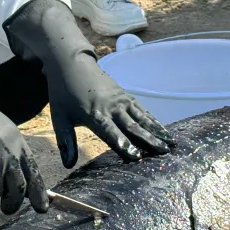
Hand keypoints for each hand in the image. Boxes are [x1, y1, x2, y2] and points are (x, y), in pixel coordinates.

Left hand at [3, 0, 175, 168]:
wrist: (70, 64)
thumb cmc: (63, 94)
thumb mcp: (59, 119)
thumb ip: (66, 142)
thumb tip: (67, 165)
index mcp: (95, 114)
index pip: (111, 133)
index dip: (124, 145)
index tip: (136, 157)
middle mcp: (111, 107)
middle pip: (132, 126)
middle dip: (148, 140)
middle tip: (163, 152)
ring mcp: (120, 99)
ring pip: (141, 117)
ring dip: (156, 130)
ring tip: (170, 143)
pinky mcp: (125, 95)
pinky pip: (141, 109)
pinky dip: (153, 120)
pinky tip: (162, 130)